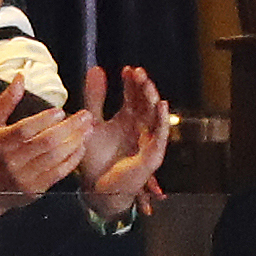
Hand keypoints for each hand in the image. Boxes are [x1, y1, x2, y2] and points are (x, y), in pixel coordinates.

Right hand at [0, 81, 95, 223]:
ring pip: (54, 158)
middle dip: (69, 128)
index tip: (61, 111)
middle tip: (86, 116)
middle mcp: (12, 161)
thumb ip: (6, 101)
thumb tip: (21, 77)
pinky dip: (72, 160)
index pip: (25, 130)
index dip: (44, 120)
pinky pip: (58, 173)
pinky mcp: (34, 190)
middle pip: (45, 143)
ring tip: (88, 129)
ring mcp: (24, 178)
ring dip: (75, 142)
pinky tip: (81, 147)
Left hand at [80, 64, 171, 201]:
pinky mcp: (152, 154)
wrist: (97, 187)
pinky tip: (160, 105)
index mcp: (128, 118)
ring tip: (146, 83)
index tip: (127, 70)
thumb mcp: (92, 122)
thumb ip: (94, 97)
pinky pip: (160, 135)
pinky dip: (162, 120)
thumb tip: (96, 68)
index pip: (134, 95)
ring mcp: (148, 139)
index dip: (132, 82)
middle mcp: (141, 126)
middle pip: (146, 101)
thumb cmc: (96, 158)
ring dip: (152, 98)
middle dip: (143, 86)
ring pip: (155, 115)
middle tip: (137, 72)